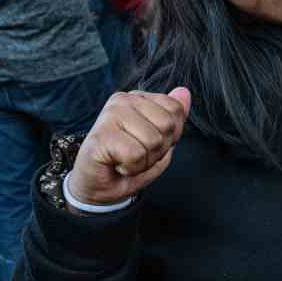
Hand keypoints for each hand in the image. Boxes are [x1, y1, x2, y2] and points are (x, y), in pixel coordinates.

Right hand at [66, 88, 190, 206]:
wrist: (97, 188)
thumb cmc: (127, 163)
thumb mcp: (160, 140)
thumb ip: (173, 117)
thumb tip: (184, 92)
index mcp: (138, 98)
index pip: (175, 110)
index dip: (170, 136)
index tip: (148, 144)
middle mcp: (123, 100)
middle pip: (167, 125)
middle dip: (158, 150)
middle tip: (137, 154)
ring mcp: (110, 114)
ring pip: (153, 140)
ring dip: (144, 161)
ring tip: (126, 160)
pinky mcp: (101, 134)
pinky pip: (136, 154)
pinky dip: (132, 168)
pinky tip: (117, 165)